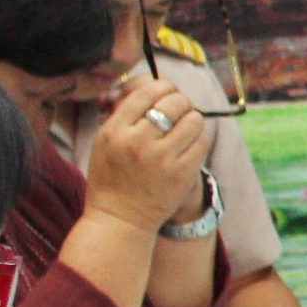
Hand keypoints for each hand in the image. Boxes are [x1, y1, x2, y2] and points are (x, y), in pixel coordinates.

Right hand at [87, 76, 214, 231]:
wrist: (119, 219)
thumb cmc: (111, 177)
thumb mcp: (104, 142)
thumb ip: (125, 114)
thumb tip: (151, 88)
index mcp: (114, 130)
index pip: (146, 92)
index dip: (161, 87)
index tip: (165, 93)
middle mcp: (138, 141)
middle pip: (174, 102)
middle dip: (179, 102)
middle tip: (178, 111)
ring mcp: (162, 158)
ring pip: (193, 119)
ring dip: (191, 120)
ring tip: (183, 129)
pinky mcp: (182, 173)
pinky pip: (202, 141)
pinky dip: (198, 139)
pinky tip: (188, 145)